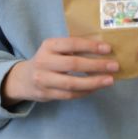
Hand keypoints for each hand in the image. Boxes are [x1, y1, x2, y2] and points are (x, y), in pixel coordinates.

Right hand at [1, 37, 117, 104]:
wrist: (23, 79)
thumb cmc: (47, 60)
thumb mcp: (54, 49)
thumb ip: (72, 48)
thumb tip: (103, 50)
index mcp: (48, 45)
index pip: (72, 43)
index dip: (90, 46)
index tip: (108, 49)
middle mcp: (44, 61)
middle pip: (73, 64)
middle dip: (96, 65)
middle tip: (114, 66)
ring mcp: (43, 79)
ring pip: (72, 83)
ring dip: (94, 82)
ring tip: (110, 80)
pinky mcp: (46, 94)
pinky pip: (69, 95)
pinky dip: (85, 92)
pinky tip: (96, 88)